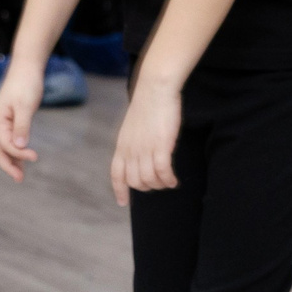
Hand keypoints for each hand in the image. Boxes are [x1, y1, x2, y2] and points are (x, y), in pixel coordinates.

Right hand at [0, 53, 45, 181]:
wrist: (27, 67)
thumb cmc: (26, 84)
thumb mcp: (25, 105)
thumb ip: (22, 126)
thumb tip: (20, 146)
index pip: (4, 143)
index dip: (18, 153)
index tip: (35, 157)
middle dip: (8, 164)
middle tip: (19, 179)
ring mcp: (3, 121)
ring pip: (3, 145)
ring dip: (11, 159)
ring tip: (20, 174)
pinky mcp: (11, 119)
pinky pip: (10, 138)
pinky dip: (15, 150)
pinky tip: (23, 157)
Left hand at [108, 79, 181, 203]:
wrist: (155, 89)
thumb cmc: (147, 104)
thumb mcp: (133, 127)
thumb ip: (133, 142)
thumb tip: (138, 154)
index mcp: (122, 146)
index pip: (116, 174)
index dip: (120, 190)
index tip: (123, 203)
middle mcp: (131, 150)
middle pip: (135, 181)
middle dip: (147, 187)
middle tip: (159, 184)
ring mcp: (145, 149)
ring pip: (149, 180)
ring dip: (160, 185)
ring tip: (169, 182)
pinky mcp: (161, 146)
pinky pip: (163, 172)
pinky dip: (168, 180)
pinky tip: (174, 180)